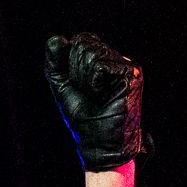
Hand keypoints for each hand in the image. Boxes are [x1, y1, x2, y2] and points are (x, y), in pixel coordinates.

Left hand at [44, 33, 145, 172]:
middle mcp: (117, 60)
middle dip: (78, 73)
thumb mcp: (63, 88)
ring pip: (92, 54)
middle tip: (90, 96)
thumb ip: (55, 63)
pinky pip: (99, 66)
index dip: (72, 64)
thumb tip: (57, 39)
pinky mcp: (131, 73)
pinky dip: (94, 84)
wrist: (102, 147)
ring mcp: (127, 65)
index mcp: (104, 60)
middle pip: (85, 44)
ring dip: (85, 80)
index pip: (82, 41)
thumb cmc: (84, 121)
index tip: (81, 88)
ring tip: (98, 97)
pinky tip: (104, 96)